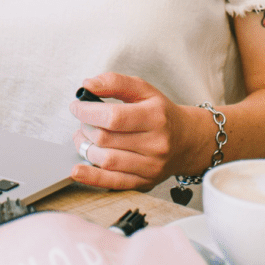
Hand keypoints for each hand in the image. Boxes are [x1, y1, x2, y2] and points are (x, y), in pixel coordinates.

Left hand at [69, 72, 202, 191]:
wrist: (187, 141)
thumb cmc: (160, 113)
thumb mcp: (143, 89)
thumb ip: (115, 82)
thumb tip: (88, 84)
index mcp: (155, 117)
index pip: (114, 117)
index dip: (88, 111)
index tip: (77, 106)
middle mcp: (155, 144)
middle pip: (106, 139)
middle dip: (85, 128)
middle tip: (83, 121)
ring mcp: (151, 166)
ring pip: (106, 161)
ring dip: (86, 148)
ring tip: (84, 137)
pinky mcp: (145, 182)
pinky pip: (114, 182)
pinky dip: (92, 177)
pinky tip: (77, 171)